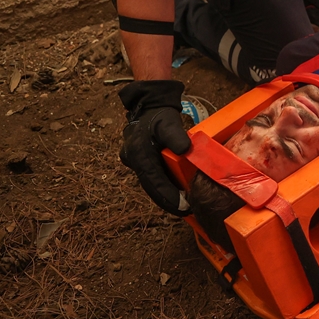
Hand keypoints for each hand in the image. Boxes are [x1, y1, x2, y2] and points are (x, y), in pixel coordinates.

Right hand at [118, 80, 191, 214]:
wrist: (148, 107)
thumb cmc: (159, 116)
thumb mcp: (169, 122)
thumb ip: (176, 136)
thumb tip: (184, 149)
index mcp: (139, 153)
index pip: (154, 180)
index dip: (168, 196)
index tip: (182, 207)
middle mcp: (133, 160)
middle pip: (151, 187)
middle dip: (167, 201)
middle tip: (185, 211)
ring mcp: (134, 161)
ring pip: (150, 184)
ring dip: (165, 196)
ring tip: (183, 206)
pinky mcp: (140, 162)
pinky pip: (151, 178)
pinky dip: (163, 187)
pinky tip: (176, 194)